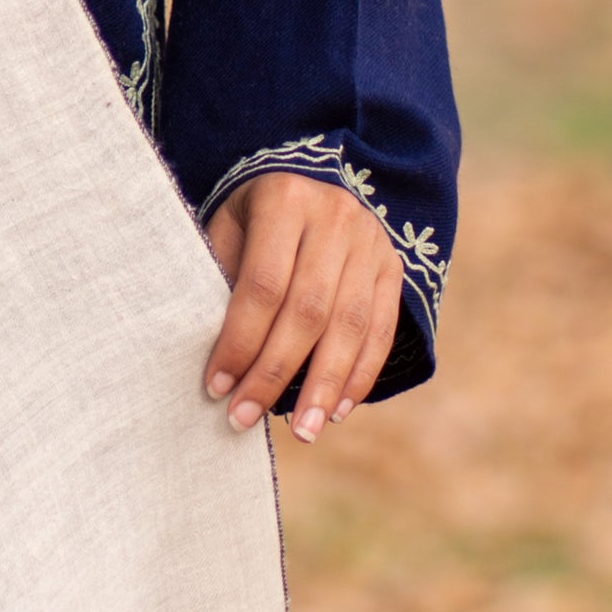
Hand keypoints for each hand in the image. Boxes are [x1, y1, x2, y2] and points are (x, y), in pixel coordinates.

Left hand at [202, 171, 406, 443]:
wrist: (309, 180)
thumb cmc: (252, 218)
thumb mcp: (228, 230)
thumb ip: (224, 282)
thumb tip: (220, 362)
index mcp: (284, 200)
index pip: (262, 284)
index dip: (240, 341)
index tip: (217, 387)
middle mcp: (335, 218)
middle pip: (307, 311)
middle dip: (276, 372)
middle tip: (246, 418)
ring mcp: (371, 242)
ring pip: (350, 326)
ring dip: (324, 387)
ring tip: (302, 431)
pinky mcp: (394, 267)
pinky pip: (381, 330)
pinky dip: (361, 375)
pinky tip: (338, 410)